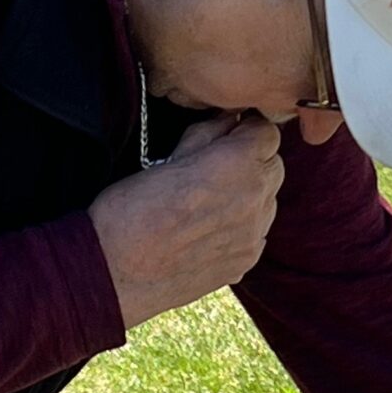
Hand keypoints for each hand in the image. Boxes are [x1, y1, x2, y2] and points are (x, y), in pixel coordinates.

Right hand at [88, 114, 285, 328]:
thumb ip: (208, 134)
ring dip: (249, 195)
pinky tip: (208, 231)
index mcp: (237, 162)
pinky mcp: (246, 261)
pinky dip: (242, 228)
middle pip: (274, 166)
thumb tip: (230, 120)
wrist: (117, 271)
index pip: (267, 133)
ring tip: (209, 204)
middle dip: (252, 161)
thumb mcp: (167, 156)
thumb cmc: (131, 209)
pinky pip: (257, 234)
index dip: (246, 131)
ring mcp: (253, 234)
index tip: (229, 137)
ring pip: (268, 201)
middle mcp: (254, 197)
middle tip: (216, 170)